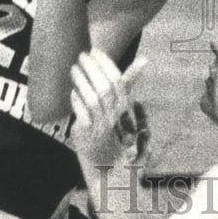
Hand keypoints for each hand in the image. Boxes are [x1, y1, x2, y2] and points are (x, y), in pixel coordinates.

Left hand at [71, 49, 150, 166]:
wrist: (107, 168)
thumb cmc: (115, 132)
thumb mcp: (124, 107)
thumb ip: (129, 82)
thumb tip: (145, 59)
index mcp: (125, 108)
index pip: (118, 81)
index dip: (106, 64)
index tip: (95, 50)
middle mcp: (115, 116)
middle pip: (104, 87)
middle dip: (92, 68)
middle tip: (81, 55)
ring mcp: (101, 126)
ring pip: (92, 98)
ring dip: (81, 80)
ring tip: (73, 68)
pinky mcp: (86, 135)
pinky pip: (81, 114)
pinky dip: (76, 100)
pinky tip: (72, 91)